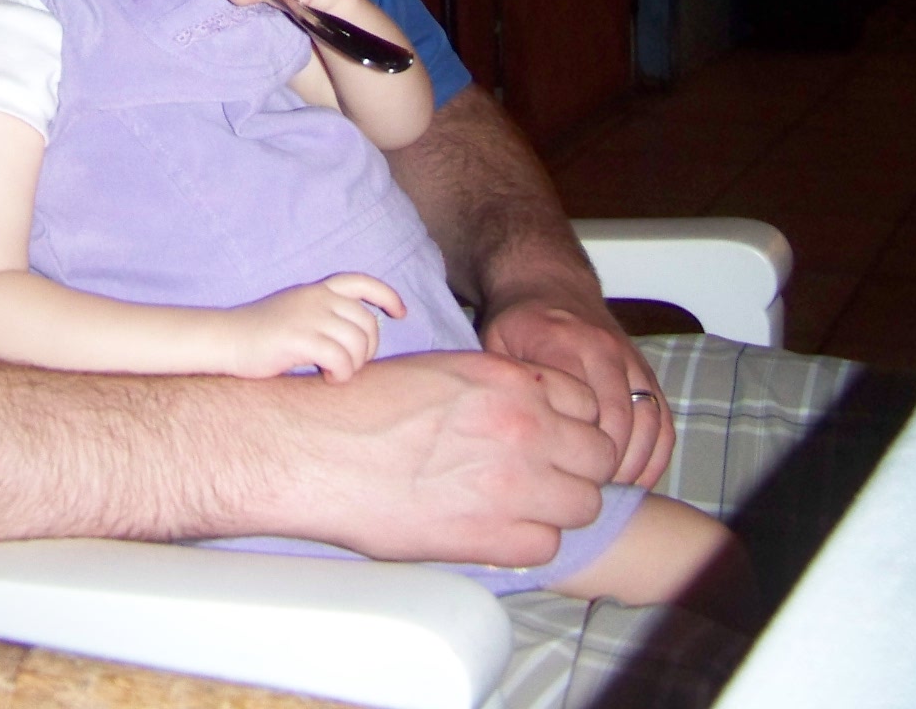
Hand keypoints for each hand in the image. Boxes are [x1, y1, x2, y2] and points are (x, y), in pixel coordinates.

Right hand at [225, 274, 404, 381]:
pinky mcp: (299, 339)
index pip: (361, 282)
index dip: (387, 295)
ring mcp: (308, 317)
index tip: (400, 313)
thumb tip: (357, 334)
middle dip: (368, 349)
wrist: (225, 339)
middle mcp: (315, 299)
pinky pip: (340, 359)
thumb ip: (323, 314)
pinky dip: (341, 374)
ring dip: (354, 365)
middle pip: (367, 322)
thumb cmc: (259, 334)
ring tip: (335, 373)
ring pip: (358, 342)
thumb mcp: (294, 311)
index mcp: (315, 290)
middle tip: (350, 365)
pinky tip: (327, 378)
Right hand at [269, 348, 617, 564]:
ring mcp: (513, 483)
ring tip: (521, 505)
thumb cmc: (365, 406)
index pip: (587, 403)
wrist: (317, 449)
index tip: (554, 436)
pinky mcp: (493, 535)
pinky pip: (547, 545)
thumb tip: (527, 411)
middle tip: (545, 475)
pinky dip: (529, 541)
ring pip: (584, 504)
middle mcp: (522, 426)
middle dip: (577, 466)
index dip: (572, 423)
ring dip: (559, 506)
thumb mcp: (442, 370)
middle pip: (598, 455)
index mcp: (507, 379)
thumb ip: (496, 390)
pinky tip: (498, 529)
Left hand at [480, 295, 673, 486]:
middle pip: (622, 422)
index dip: (578, 453)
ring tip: (606, 490)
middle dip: (606, 466)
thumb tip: (514, 441)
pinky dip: (655, 457)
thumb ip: (508, 386)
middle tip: (584, 491)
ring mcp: (632, 361)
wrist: (548, 283)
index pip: (586, 410)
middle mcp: (606, 351)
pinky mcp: (647, 372)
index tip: (561, 478)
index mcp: (564, 345)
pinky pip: (665, 422)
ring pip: (650, 424)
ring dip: (634, 466)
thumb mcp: (496, 344)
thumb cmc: (518, 323)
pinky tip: (634, 480)